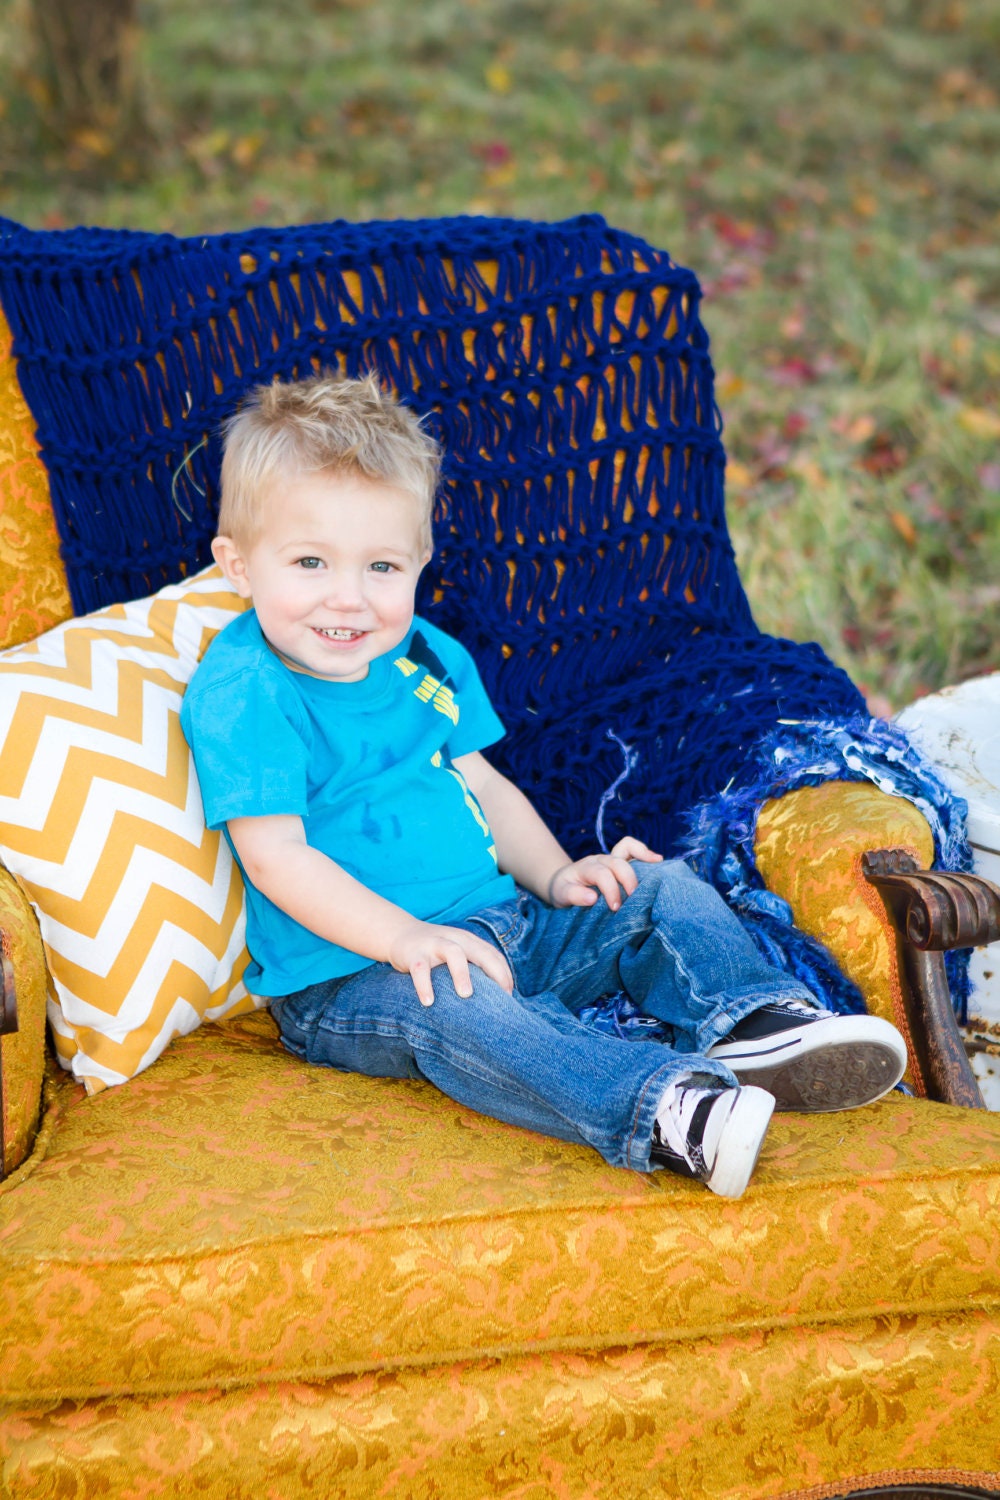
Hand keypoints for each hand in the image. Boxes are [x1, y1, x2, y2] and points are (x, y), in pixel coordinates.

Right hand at [387, 921, 513, 1007]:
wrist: (400, 934)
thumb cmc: (436, 953)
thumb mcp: (457, 953)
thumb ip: (474, 968)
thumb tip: (495, 998)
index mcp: (468, 941)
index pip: (493, 955)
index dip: (504, 974)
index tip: (509, 996)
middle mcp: (455, 939)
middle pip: (479, 951)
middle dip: (493, 972)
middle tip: (501, 996)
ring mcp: (434, 944)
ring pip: (453, 954)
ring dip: (461, 974)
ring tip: (466, 995)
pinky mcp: (414, 954)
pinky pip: (420, 969)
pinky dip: (424, 985)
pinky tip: (428, 1002)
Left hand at [547, 836, 662, 910]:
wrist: (562, 882)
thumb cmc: (563, 890)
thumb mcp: (561, 895)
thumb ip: (574, 895)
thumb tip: (592, 898)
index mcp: (585, 868)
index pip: (601, 874)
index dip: (611, 890)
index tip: (615, 908)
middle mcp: (599, 859)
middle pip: (617, 863)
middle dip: (628, 880)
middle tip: (632, 899)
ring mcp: (609, 858)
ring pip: (626, 850)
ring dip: (642, 858)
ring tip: (657, 867)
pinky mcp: (618, 862)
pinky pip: (631, 849)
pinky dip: (643, 851)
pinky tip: (657, 860)